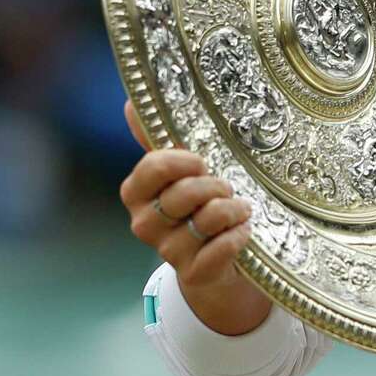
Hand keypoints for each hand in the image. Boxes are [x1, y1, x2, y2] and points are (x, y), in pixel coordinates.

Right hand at [119, 99, 270, 334]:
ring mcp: (167, 252)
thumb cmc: (200, 204)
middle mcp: (145, 224)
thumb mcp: (184, 170)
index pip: (153, 167)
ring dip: (232, 209)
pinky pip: (221, 249)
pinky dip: (238, 236)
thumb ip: (160, 137)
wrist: (219, 262)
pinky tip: (243, 231)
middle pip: (183, 193)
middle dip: (215, 186)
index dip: (184, 161)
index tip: (202, 162)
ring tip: (240, 208)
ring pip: (206, 219)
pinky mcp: (193, 275)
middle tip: (226, 187)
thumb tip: (132, 100)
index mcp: (137, 193)